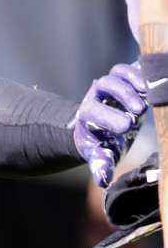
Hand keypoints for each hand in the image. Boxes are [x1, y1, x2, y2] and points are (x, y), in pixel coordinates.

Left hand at [74, 62, 147, 186]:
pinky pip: (133, 67)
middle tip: (140, 111)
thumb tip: (102, 179)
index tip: (126, 127)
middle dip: (123, 95)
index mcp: (89, 114)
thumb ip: (102, 163)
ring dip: (134, 79)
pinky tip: (157, 76)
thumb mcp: (103, 154)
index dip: (108, 116)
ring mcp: (113, 85)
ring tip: (149, 91)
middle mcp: (99, 96)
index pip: (93, 110)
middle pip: (106, 85)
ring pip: (118, 73)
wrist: (105, 127)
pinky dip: (144, 69)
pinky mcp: (127, 79)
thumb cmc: (105, 143)